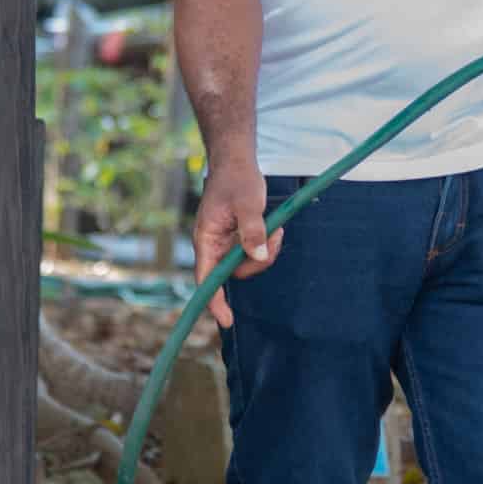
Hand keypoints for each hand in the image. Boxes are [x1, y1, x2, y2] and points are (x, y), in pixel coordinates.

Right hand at [194, 160, 278, 328]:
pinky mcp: (237, 240)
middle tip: (274, 238)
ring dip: (266, 252)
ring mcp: (225, 244)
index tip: (227, 320)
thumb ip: (252, 230)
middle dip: (258, 262)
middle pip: (234, 274)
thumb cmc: (237, 180)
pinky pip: (253, 253)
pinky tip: (274, 228)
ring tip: (276, 229)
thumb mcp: (247, 203)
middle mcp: (213, 246)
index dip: (214, 301)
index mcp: (206, 240)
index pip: (206, 279)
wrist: (237, 163)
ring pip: (247, 264)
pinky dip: (266, 245)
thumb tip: (257, 256)